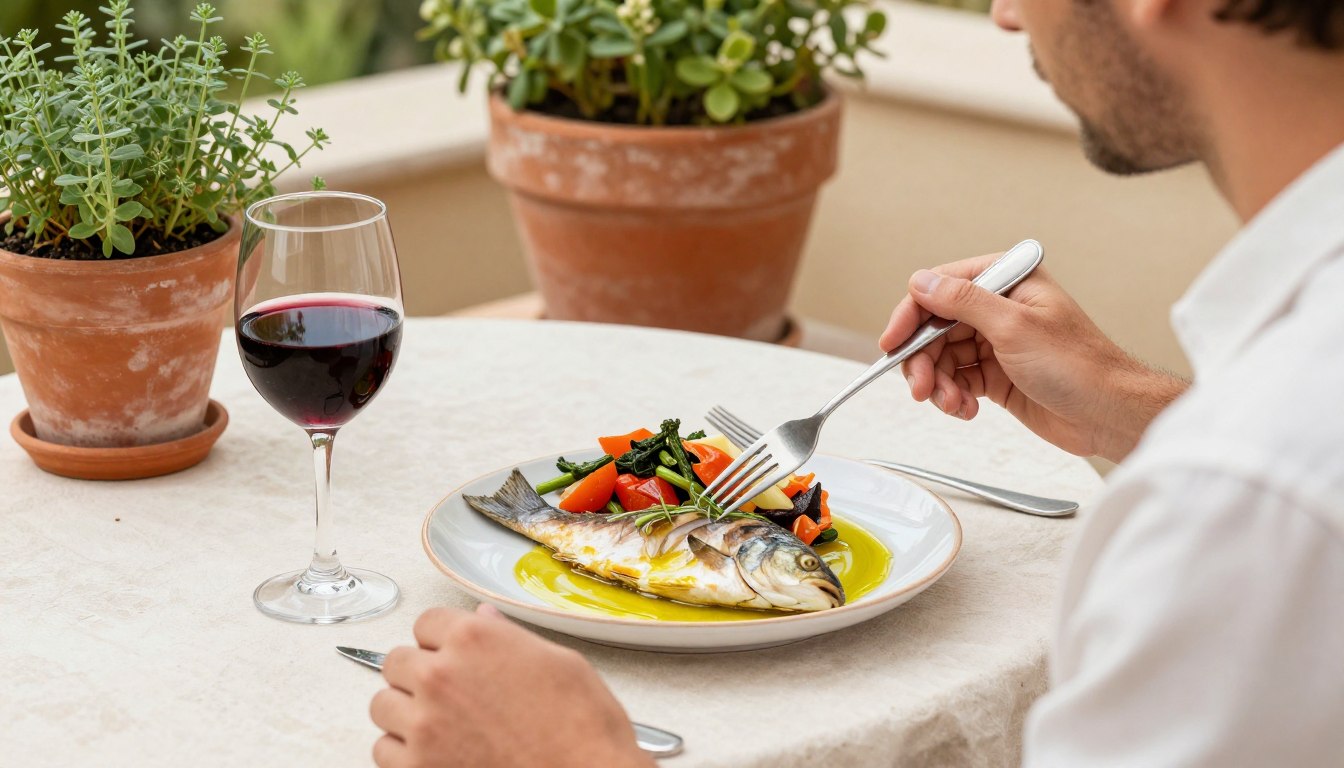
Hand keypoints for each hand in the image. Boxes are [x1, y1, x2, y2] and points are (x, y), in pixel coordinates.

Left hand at [371, 605, 651, 767]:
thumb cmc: (582, 727)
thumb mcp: (559, 662)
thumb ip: (509, 637)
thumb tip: (485, 620)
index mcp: (475, 639)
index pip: (426, 623)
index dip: (441, 639)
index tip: (450, 652)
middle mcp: (441, 675)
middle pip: (397, 662)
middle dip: (418, 672)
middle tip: (446, 690)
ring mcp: (425, 724)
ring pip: (382, 705)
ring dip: (405, 711)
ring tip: (437, 722)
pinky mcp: (418, 766)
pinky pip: (383, 751)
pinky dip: (402, 752)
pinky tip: (432, 752)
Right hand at [878, 253, 1185, 462]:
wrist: (1109, 414)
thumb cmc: (1080, 366)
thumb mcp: (1015, 326)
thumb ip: (963, 301)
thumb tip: (922, 281)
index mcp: (1007, 281)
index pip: (939, 289)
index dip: (911, 317)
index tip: (893, 344)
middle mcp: (998, 308)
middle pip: (934, 328)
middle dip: (924, 361)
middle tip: (922, 388)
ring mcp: (996, 342)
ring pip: (942, 358)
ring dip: (940, 384)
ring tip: (952, 404)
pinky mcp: (996, 374)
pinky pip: (957, 380)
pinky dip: (954, 397)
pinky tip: (965, 409)